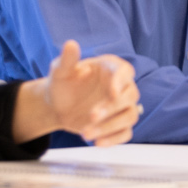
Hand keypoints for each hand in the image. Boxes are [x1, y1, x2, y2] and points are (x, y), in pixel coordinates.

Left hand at [16, 41, 140, 145]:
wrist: (57, 106)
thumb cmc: (61, 84)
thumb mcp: (60, 71)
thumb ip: (67, 60)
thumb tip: (71, 44)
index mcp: (110, 69)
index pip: (125, 71)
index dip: (121, 82)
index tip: (112, 93)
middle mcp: (120, 87)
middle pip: (130, 96)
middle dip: (112, 108)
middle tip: (91, 116)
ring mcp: (120, 107)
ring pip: (130, 116)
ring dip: (110, 126)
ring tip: (85, 133)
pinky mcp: (118, 124)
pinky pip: (125, 133)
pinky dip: (114, 139)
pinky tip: (97, 143)